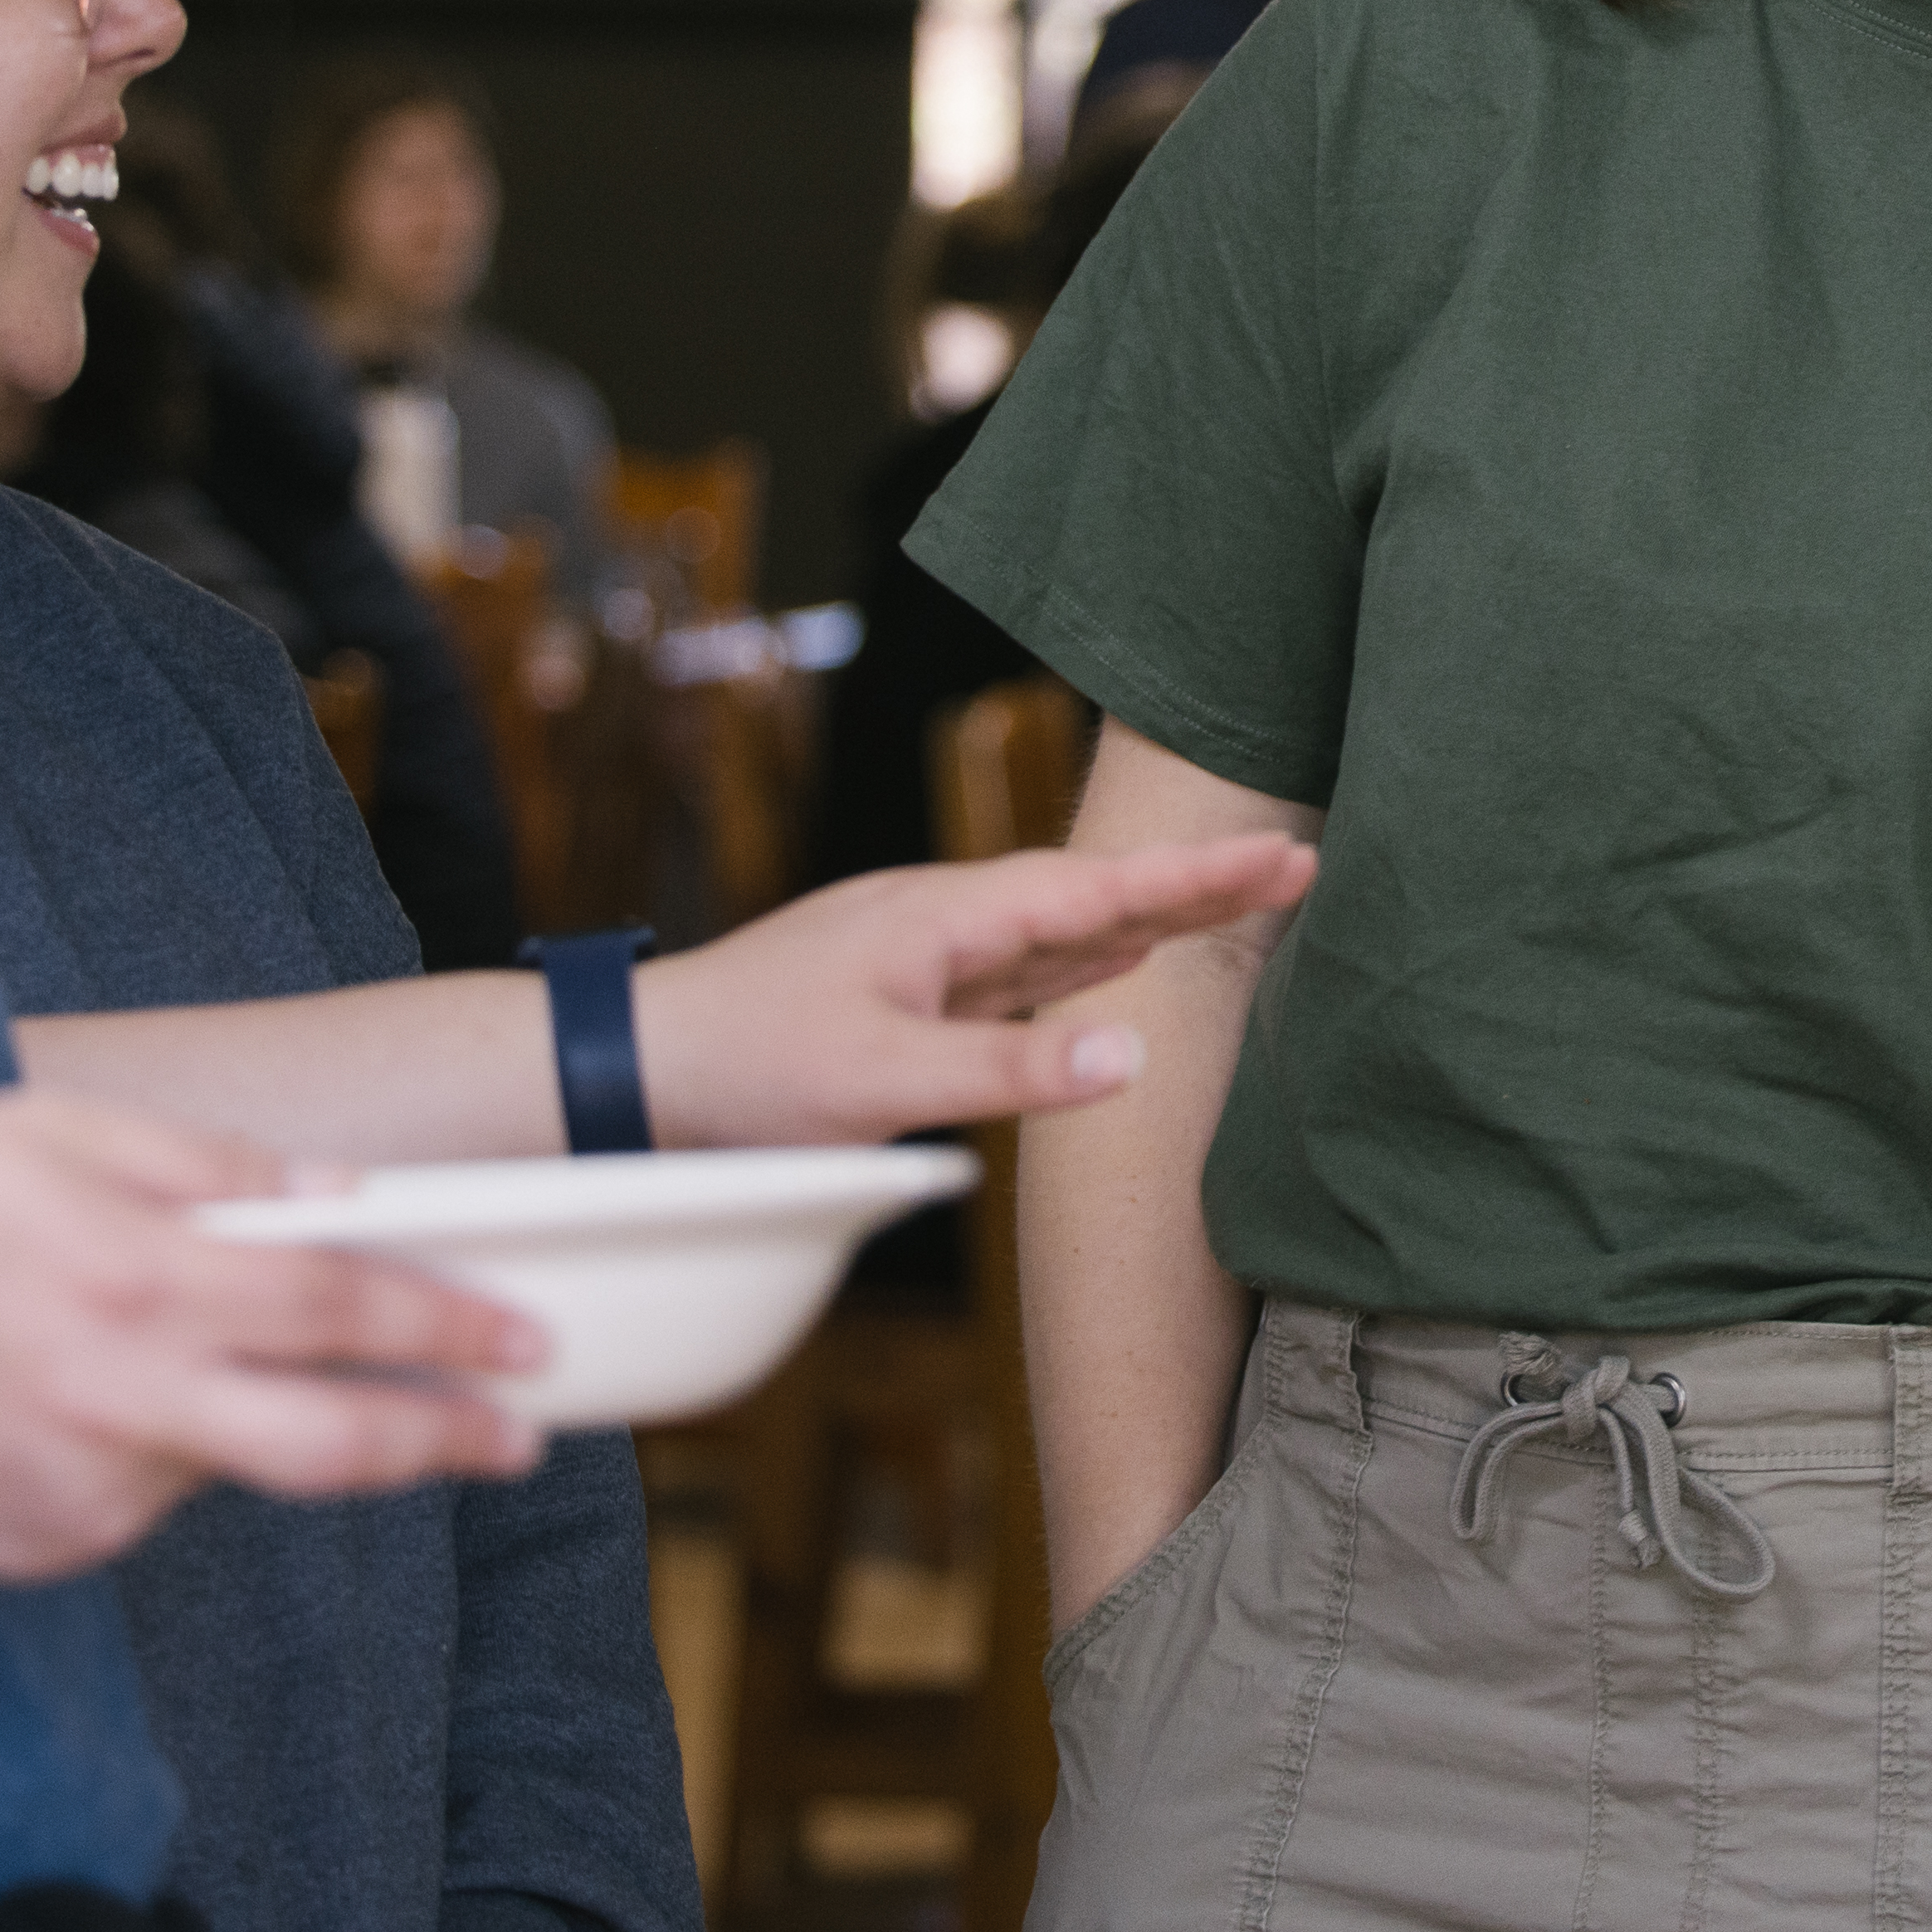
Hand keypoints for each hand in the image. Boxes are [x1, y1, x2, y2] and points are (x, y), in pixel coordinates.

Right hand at [0, 1091, 541, 1579]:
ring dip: (252, 1421)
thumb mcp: (48, 1136)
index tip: (525, 1340)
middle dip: (443, 1441)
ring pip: (228, 1466)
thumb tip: (333, 1194)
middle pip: (331, 1443)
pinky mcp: (52, 1546)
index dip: (446, 1325)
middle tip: (518, 1437)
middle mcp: (126, 1396)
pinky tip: (69, 1399)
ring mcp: (89, 1488)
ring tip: (160, 1354)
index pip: (337, 1306)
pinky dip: (149, 1450)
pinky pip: (144, 1497)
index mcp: (137, 1278)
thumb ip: (203, 1166)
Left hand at [633, 834, 1319, 1145]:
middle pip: (1095, 893)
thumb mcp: (884, 1079)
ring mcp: (924, 954)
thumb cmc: (745, 1069)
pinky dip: (1085, 957)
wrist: (634, 1067)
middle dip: (1196, 881)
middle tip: (1297, 861)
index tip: (1288, 852)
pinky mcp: (905, 994)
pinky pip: (1021, 967)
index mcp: (947, 918)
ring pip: (1060, 928)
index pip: (1100, 888)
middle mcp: (943, 920)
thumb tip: (1137, 1055)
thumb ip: (1013, 1069)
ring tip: (1233, 898)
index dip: (1199, 878)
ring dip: (1148, 913)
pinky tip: (1111, 962)